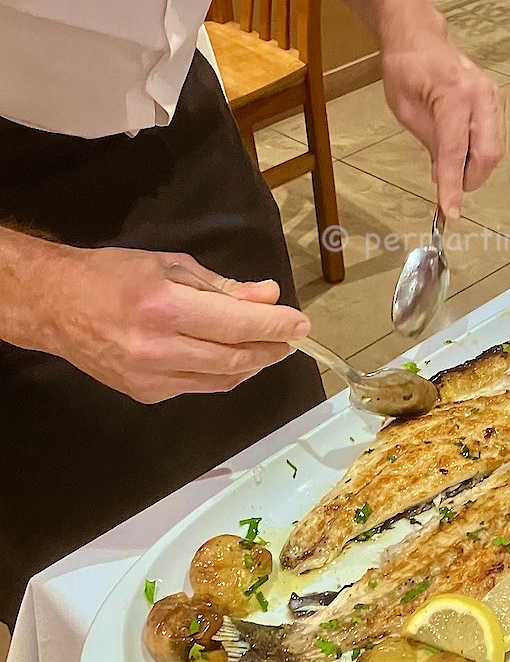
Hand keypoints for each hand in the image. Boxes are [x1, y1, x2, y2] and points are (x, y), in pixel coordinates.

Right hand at [44, 247, 310, 403]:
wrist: (56, 306)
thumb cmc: (114, 275)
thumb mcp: (172, 267)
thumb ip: (223, 288)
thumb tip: (268, 297)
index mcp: (165, 308)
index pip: (237, 324)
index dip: (275, 325)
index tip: (301, 324)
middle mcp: (158, 348)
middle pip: (234, 359)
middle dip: (271, 349)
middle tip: (292, 338)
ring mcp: (150, 378)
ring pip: (220, 380)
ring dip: (253, 364)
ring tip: (269, 347)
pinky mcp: (145, 395)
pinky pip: (198, 387)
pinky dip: (222, 374)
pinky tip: (232, 358)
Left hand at [381, 23, 506, 219]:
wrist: (420, 39)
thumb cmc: (407, 71)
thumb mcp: (406, 112)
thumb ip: (431, 144)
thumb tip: (445, 177)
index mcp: (455, 94)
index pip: (455, 151)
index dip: (452, 185)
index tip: (450, 212)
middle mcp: (482, 94)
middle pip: (489, 154)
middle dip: (470, 179)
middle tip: (449, 188)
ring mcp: (494, 96)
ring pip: (495, 149)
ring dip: (475, 167)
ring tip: (451, 166)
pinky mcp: (498, 101)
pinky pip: (495, 138)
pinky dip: (479, 153)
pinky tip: (461, 152)